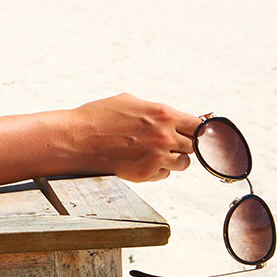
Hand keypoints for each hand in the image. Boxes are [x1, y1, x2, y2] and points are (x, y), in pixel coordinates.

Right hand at [68, 94, 200, 181]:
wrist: (78, 139)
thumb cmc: (99, 117)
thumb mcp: (131, 102)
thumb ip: (157, 111)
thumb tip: (174, 116)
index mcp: (163, 114)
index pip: (198, 125)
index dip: (197, 130)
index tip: (193, 133)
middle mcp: (164, 136)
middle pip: (193, 146)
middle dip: (184, 144)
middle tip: (170, 143)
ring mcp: (157, 157)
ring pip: (183, 163)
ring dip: (174, 159)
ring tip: (155, 153)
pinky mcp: (146, 174)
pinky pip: (165, 175)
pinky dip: (158, 170)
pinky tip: (142, 161)